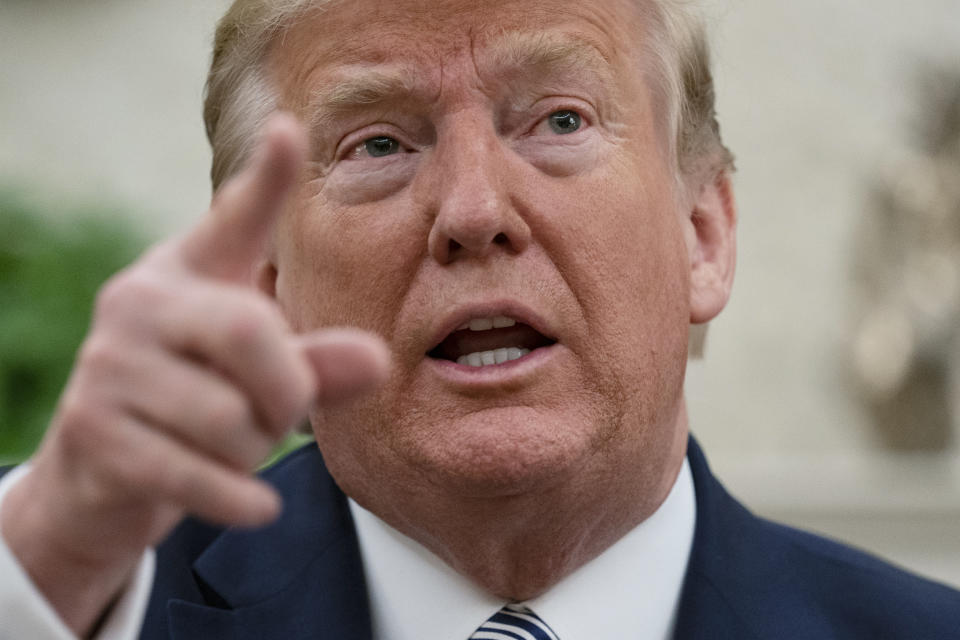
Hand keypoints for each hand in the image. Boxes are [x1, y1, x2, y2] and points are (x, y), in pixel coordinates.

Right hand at [0, 113, 388, 636]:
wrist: (99, 479)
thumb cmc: (196, 407)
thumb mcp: (260, 379)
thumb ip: (319, 364)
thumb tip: (377, 358)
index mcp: (188, 274)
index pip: (234, 220)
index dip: (267, 178)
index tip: (294, 131)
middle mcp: (141, 303)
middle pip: (252, 331)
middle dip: (287, 389)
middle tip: (281, 413)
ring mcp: (108, 366)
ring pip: (228, 416)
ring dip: (249, 449)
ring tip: (225, 445)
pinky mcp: (96, 434)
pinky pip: (195, 472)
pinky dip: (236, 497)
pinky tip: (256, 507)